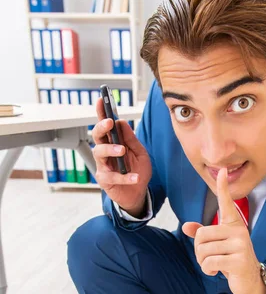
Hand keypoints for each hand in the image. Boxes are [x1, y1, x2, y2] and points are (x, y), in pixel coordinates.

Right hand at [91, 97, 151, 214]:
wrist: (138, 193)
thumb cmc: (137, 170)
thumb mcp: (140, 153)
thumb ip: (132, 140)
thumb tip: (123, 123)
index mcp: (113, 142)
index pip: (105, 125)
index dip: (101, 112)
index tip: (101, 100)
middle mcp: (105, 152)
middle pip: (96, 136)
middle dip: (101, 127)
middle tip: (110, 123)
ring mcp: (102, 165)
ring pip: (99, 152)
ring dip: (110, 149)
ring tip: (122, 150)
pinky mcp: (104, 180)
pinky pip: (112, 176)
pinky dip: (125, 176)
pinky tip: (135, 177)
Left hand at [182, 168, 265, 293]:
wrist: (250, 281)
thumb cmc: (231, 260)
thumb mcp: (217, 246)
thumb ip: (202, 234)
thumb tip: (185, 226)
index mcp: (233, 224)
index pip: (226, 203)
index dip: (222, 187)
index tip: (222, 170)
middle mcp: (239, 231)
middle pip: (201, 234)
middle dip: (198, 250)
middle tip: (208, 258)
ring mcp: (241, 245)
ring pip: (204, 250)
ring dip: (202, 262)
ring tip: (213, 266)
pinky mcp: (239, 260)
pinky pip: (210, 262)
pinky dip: (207, 270)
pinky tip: (215, 272)